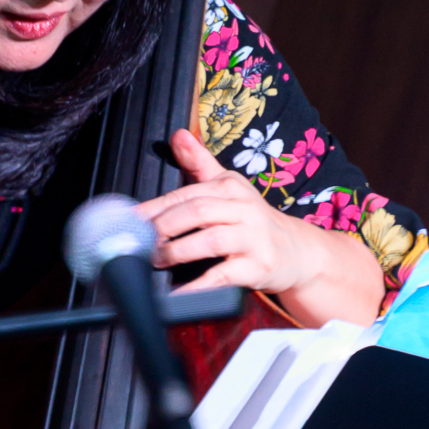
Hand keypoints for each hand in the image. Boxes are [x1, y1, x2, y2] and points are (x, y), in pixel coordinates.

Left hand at [137, 128, 323, 292]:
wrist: (298, 252)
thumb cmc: (254, 220)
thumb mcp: (230, 187)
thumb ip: (200, 163)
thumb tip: (178, 136)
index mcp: (231, 187)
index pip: (186, 193)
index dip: (154, 207)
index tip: (130, 220)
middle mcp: (244, 209)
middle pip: (197, 211)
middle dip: (163, 227)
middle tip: (140, 242)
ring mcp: (254, 238)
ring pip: (211, 240)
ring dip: (177, 251)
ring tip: (156, 260)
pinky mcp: (259, 267)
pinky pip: (223, 276)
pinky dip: (198, 286)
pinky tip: (179, 292)